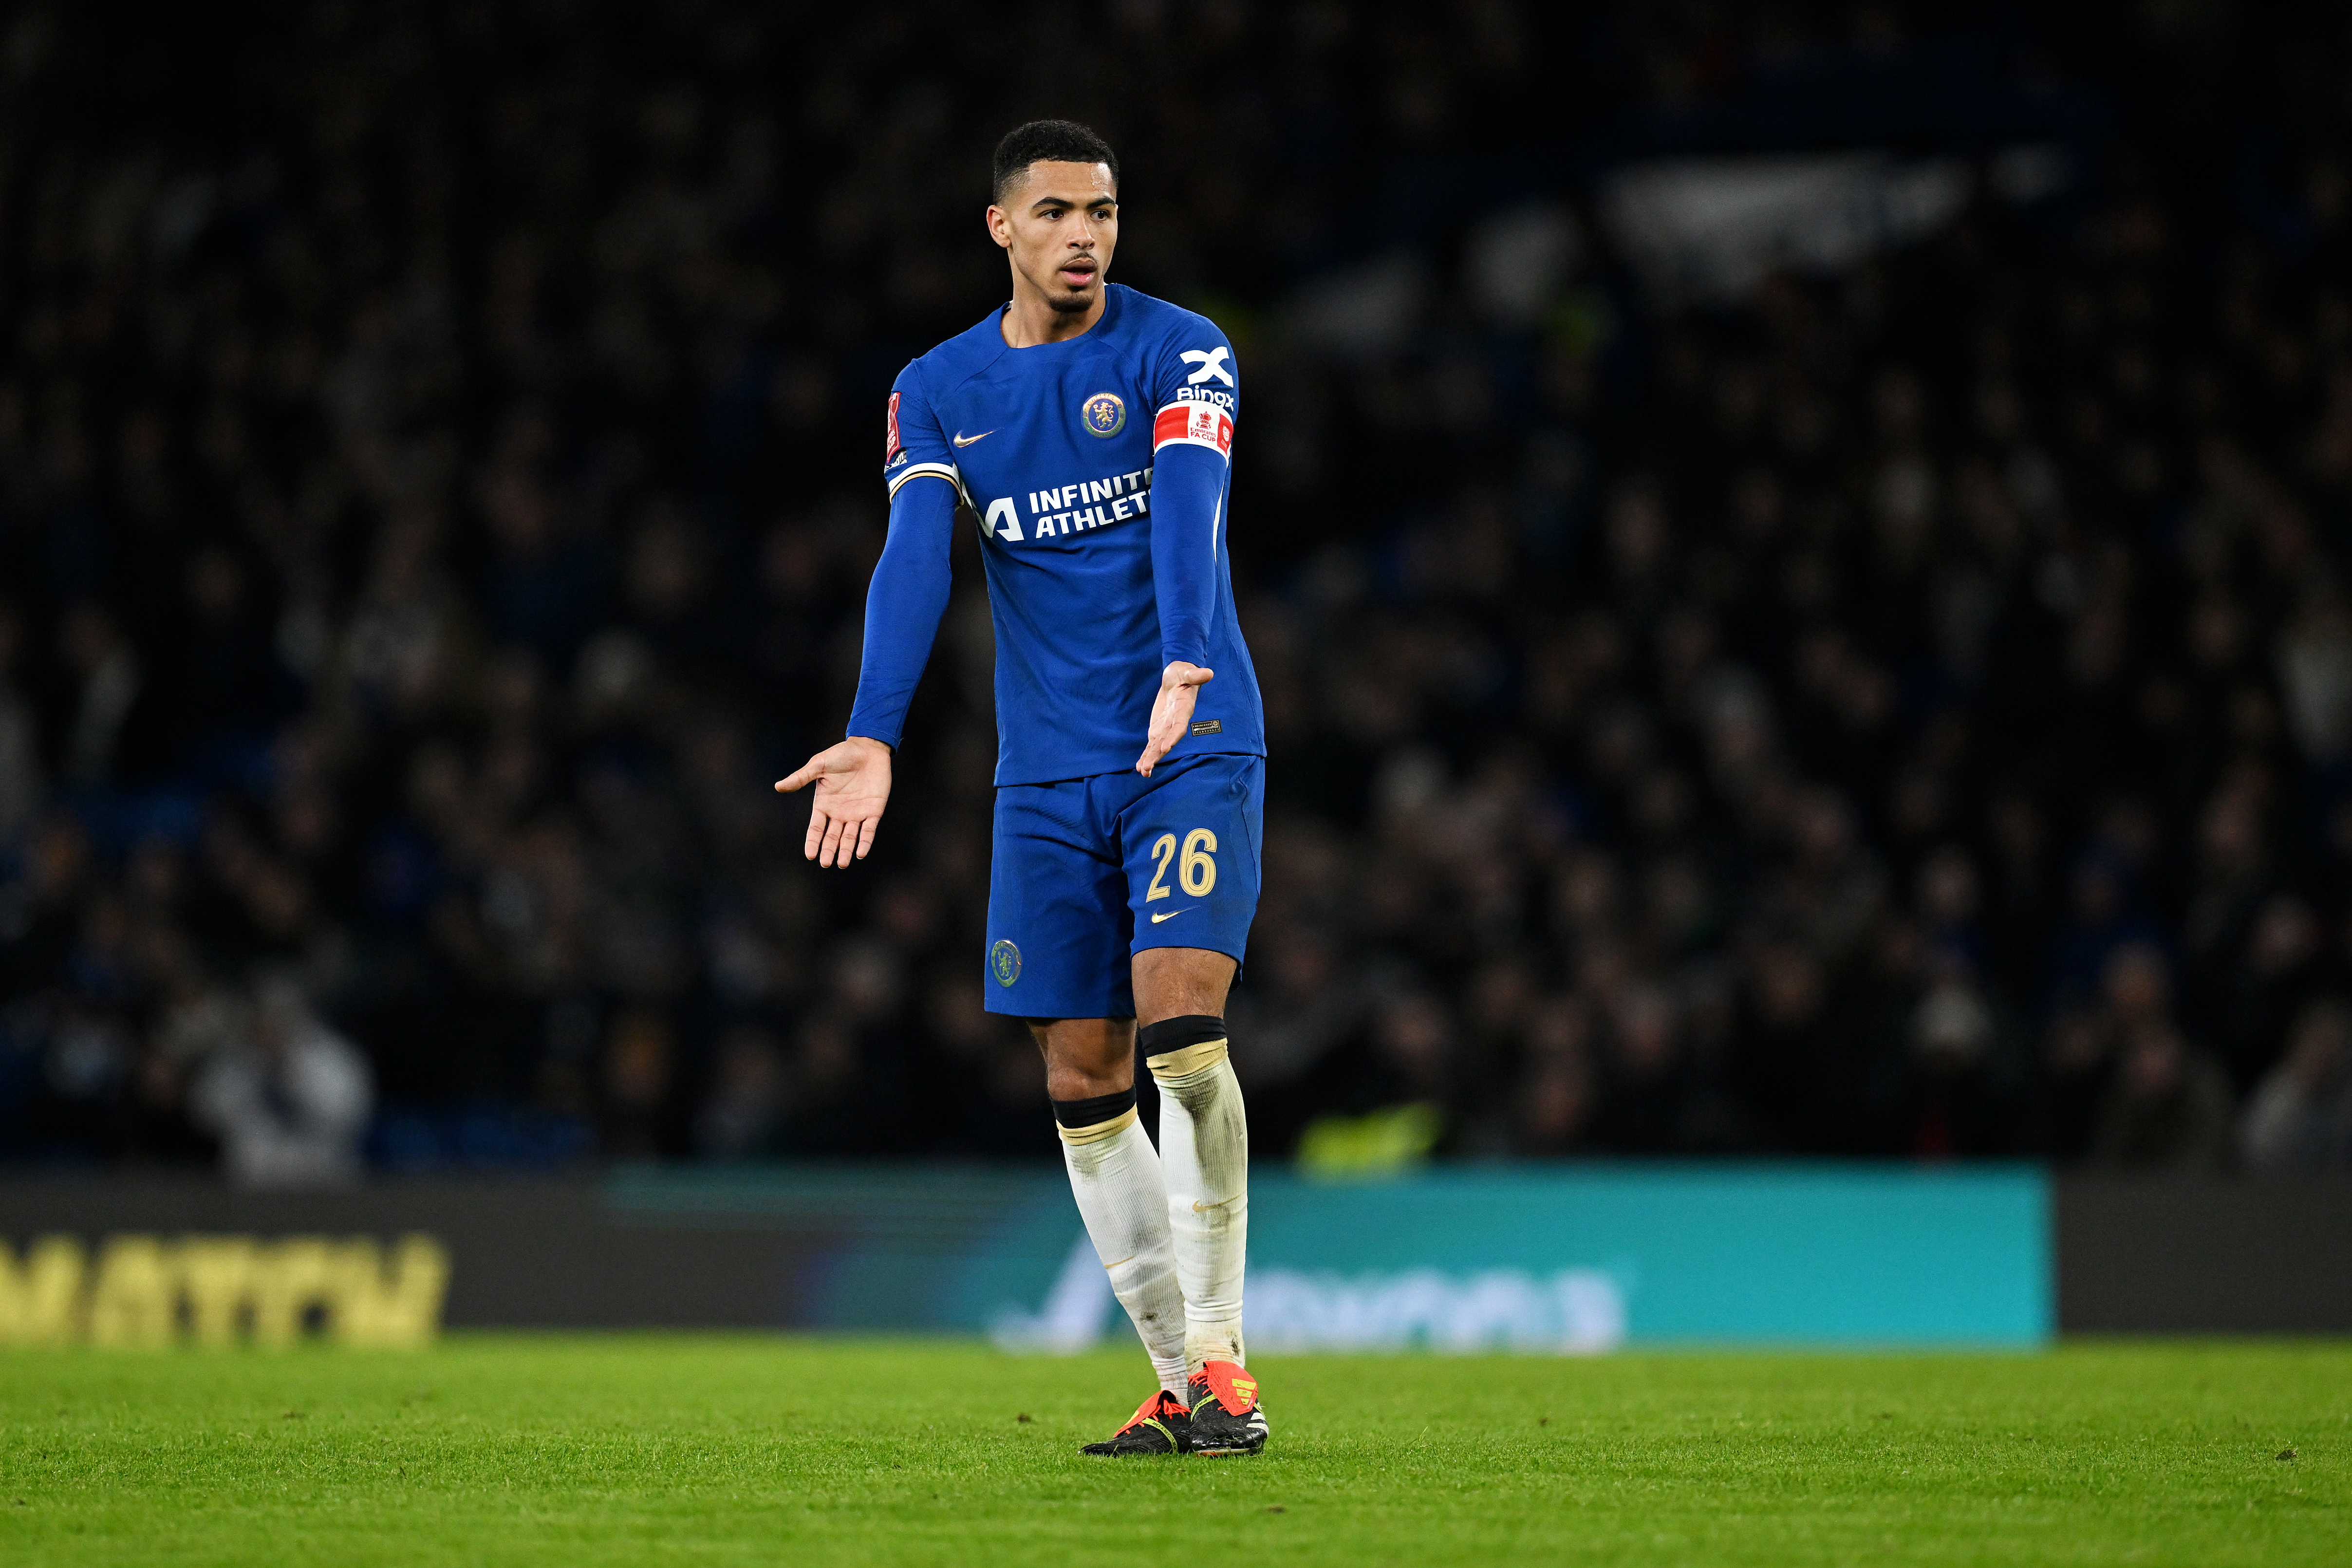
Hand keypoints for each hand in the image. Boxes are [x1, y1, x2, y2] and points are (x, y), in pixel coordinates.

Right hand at [776, 737, 893, 867]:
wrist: (868, 748)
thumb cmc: (842, 754)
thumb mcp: (819, 765)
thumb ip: (801, 777)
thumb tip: (778, 786)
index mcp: (824, 804)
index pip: (816, 828)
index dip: (813, 841)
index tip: (810, 855)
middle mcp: (839, 812)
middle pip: (832, 837)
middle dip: (829, 850)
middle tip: (826, 863)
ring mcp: (857, 813)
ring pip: (850, 837)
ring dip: (846, 850)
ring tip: (842, 863)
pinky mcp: (874, 811)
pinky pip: (869, 830)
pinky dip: (865, 841)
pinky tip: (860, 853)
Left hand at [1135, 661, 1213, 776]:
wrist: (1177, 678)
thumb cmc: (1182, 673)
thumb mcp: (1186, 671)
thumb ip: (1195, 675)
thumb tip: (1208, 673)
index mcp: (1183, 710)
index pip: (1179, 726)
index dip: (1172, 736)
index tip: (1165, 747)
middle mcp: (1176, 723)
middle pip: (1166, 741)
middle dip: (1157, 755)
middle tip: (1147, 768)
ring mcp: (1166, 727)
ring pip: (1158, 746)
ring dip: (1150, 759)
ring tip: (1142, 771)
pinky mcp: (1158, 729)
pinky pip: (1152, 744)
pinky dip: (1147, 755)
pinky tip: (1140, 767)